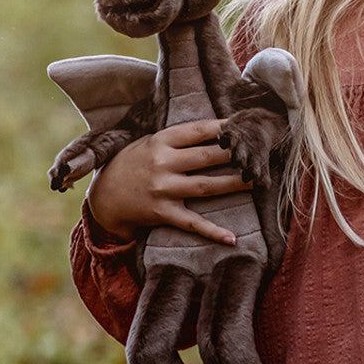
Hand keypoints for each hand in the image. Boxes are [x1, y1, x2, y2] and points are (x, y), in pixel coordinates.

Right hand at [86, 120, 247, 245]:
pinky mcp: (163, 213)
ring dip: (235, 184)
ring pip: (207, 186)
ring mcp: (163, 189)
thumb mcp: (150, 142)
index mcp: (161, 141)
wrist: (104, 196)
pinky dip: (213, 231)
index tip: (245, 126)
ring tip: (257, 181)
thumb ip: (179, 138)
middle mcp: (163, 163)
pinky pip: (192, 223)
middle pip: (208, 157)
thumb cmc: (133, 163)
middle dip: (236, 154)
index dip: (224, 128)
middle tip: (259, 153)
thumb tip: (217, 130)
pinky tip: (232, 238)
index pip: (199, 130)